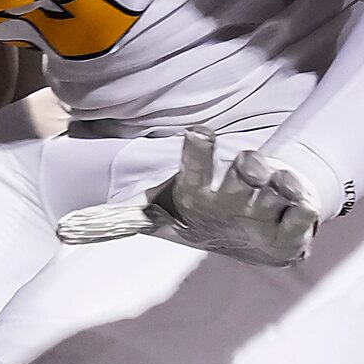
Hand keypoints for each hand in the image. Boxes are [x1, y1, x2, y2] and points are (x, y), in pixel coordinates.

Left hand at [55, 130, 325, 267]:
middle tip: (248, 162)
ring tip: (279, 182)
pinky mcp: (291, 226)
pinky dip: (302, 211)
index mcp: (198, 188)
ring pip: (276, 185)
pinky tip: (295, 213)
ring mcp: (264, 204)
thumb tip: (60, 230)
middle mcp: (234, 190)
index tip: (197, 133)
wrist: (251, 227)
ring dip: (279, 182)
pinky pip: (303, 214)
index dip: (198, 152)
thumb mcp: (154, 217)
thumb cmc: (196, 215)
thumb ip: (111, 224)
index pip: (196, 165)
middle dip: (248, 165)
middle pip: (245, 169)